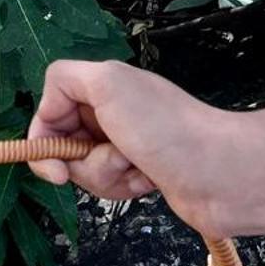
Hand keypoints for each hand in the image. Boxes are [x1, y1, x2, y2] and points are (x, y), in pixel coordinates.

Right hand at [26, 59, 233, 236]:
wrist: (220, 173)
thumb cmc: (166, 129)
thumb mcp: (108, 83)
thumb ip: (65, 79)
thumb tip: (47, 108)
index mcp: (102, 85)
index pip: (49, 110)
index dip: (44, 139)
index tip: (54, 165)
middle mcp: (111, 111)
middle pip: (64, 143)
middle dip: (82, 160)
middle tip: (115, 156)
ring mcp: (126, 143)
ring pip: (85, 168)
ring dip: (106, 174)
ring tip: (138, 168)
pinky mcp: (140, 172)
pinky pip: (111, 184)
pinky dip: (125, 186)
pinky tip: (150, 181)